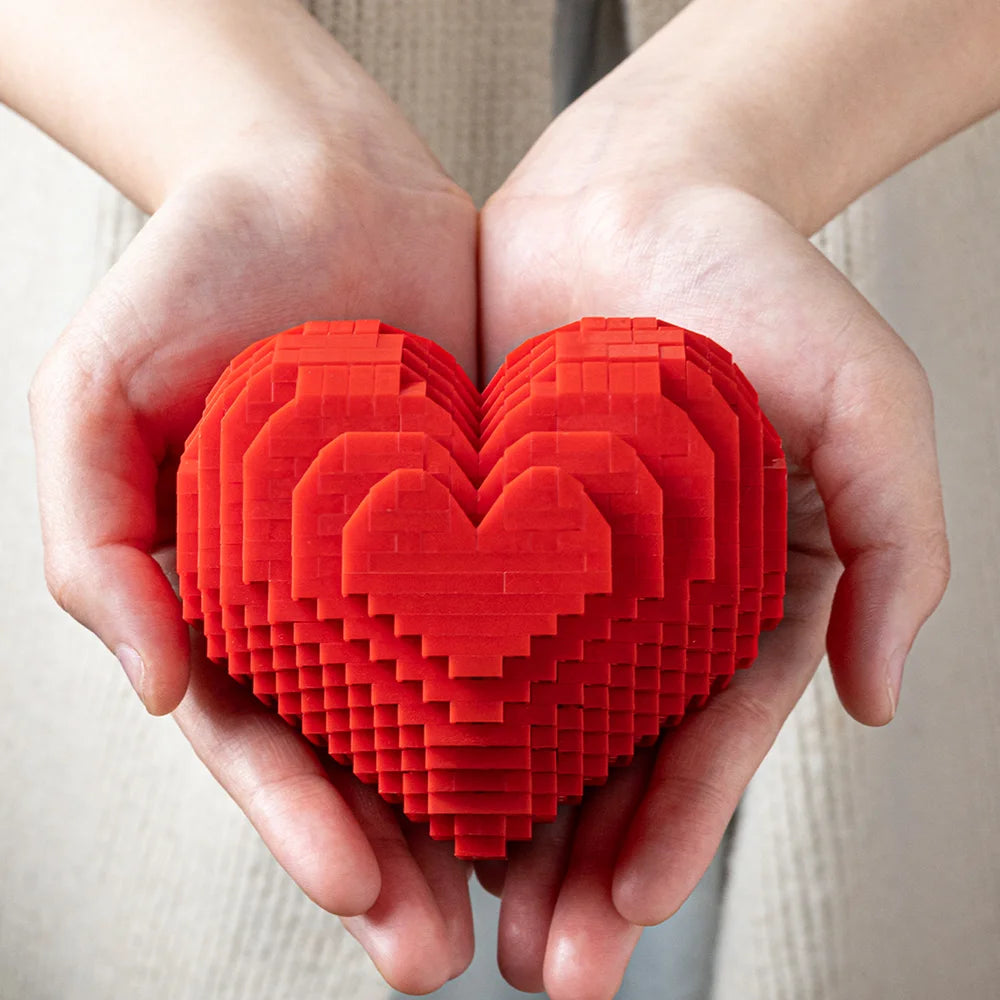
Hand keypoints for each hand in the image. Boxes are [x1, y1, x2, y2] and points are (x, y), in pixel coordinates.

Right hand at [28, 111, 477, 991]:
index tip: (355, 893)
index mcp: (231, 596)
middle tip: (441, 958)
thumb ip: (97, 540)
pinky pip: (526, 615)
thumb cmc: (193, 274)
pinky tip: (591, 760)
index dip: (298, 825)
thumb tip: (160, 687)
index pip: (263, 742)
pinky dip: (552, 692)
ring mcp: (415, 564)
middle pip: (362, 758)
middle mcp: (328, 599)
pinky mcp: (492, 514)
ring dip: (481, 812)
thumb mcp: (97, 394)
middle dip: (395, 862)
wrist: (314, 179)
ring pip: (452, 711)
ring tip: (526, 909)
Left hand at [477, 70, 949, 997]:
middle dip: (587, 869)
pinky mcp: (476, 530)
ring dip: (504, 827)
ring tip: (470, 924)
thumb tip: (881, 700)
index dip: (677, 828)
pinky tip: (404, 792)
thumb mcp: (867, 399)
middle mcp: (643, 600)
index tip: (632, 910)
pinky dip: (433, 717)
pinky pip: (449, 636)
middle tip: (547, 969)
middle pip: (614, 758)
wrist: (632, 194)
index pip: (710, 736)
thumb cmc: (755, 282)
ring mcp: (554, 573)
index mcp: (742, 590)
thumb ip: (896, 545)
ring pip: (525, 723)